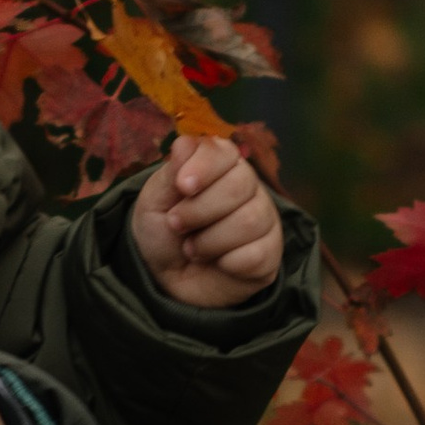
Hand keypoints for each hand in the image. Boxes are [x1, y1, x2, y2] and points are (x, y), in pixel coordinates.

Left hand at [130, 132, 284, 307]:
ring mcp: (263, 219)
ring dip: (210, 240)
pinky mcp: (269, 252)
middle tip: (177, 225)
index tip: (182, 186)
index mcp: (220, 166)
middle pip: (240, 185)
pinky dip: (226, 263)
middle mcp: (248, 186)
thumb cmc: (162, 233)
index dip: (204, 167)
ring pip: (250, 220)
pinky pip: (257, 254)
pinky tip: (217, 263)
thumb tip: (184, 144)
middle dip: (200, 210)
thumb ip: (170, 173)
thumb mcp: (154, 200)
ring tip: (193, 248)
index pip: (225, 152)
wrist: (167, 279)